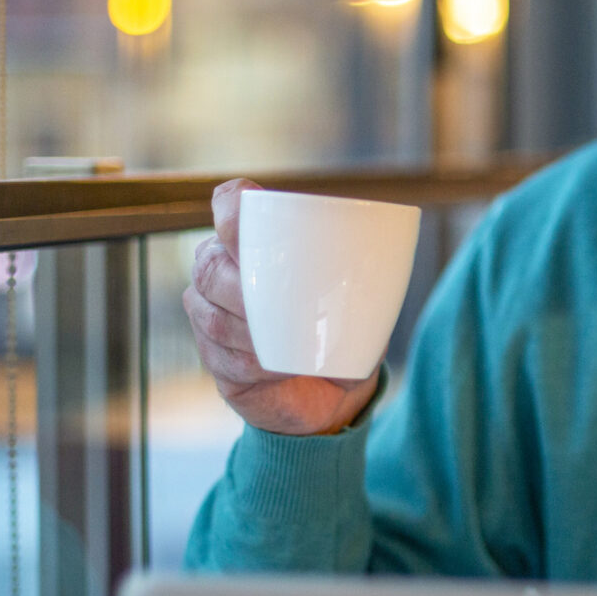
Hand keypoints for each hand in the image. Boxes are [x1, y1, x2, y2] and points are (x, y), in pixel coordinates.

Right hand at [182, 178, 381, 434]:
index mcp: (252, 240)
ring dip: (251, 332)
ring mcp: (208, 315)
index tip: (252, 220)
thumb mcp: (363, 292)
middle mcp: (219, 270)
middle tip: (284, 306)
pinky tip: (277, 367)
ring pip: (215, 317)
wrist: (332, 390)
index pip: (228, 205)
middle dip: (243, 286)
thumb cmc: (343, 327)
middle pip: (212, 266)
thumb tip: (388, 250)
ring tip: (290, 343)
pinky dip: (254, 363)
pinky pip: (222, 357)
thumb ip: (368, 265)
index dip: (231, 209)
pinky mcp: (213, 359)